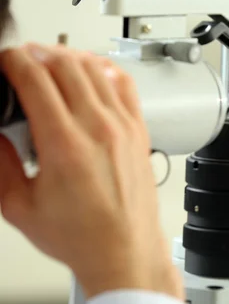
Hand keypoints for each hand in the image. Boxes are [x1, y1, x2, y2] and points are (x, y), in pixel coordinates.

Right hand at [0, 43, 182, 299]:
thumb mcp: (19, 206)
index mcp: (64, 144)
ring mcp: (123, 127)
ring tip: (51, 62)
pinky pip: (125, 84)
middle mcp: (98, 129)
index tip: (5, 61)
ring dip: (69, 56)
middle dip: (38, 53)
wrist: (124, 250)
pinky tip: (93, 71)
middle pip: (65, 64)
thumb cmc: (80, 235)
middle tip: (23, 60)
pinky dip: (105, 68)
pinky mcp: (140, 131)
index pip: (35, 78)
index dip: (13, 60)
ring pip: (96, 68)